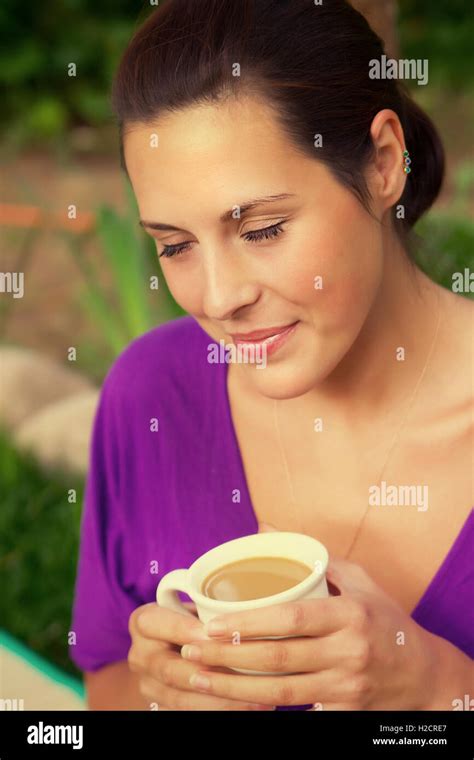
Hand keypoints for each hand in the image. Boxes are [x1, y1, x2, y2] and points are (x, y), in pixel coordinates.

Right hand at [127, 601, 274, 709]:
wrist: (167, 653)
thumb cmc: (191, 621)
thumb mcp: (192, 606)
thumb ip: (210, 605)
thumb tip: (257, 599)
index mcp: (144, 622)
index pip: (159, 623)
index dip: (188, 630)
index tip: (220, 633)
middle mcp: (139, 655)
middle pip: (170, 669)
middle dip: (209, 673)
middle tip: (245, 673)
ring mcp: (148, 686)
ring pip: (182, 699)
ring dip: (221, 701)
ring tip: (259, 698)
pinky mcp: (160, 707)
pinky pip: (189, 715)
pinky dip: (220, 711)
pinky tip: (248, 708)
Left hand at [180, 558, 436, 709]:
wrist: (421, 674)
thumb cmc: (383, 620)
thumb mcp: (360, 581)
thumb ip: (316, 558)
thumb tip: (268, 530)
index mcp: (349, 614)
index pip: (291, 618)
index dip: (248, 622)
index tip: (212, 622)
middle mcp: (347, 651)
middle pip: (277, 657)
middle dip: (227, 654)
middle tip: (192, 647)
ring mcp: (345, 686)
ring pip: (279, 692)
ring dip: (233, 686)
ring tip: (197, 675)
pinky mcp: (342, 711)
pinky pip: (295, 711)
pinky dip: (260, 707)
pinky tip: (231, 699)